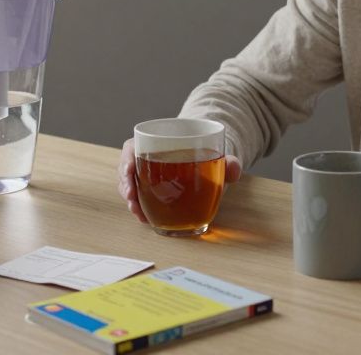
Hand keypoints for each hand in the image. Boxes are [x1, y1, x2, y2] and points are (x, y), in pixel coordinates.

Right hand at [118, 138, 243, 223]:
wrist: (206, 165)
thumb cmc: (205, 156)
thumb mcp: (217, 156)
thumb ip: (228, 162)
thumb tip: (233, 169)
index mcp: (155, 143)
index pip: (132, 147)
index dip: (127, 158)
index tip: (129, 170)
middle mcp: (145, 159)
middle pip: (127, 170)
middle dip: (126, 185)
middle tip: (132, 198)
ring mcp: (146, 177)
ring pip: (130, 187)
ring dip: (131, 200)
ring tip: (138, 213)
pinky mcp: (150, 192)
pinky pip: (139, 199)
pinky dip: (139, 209)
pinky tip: (144, 218)